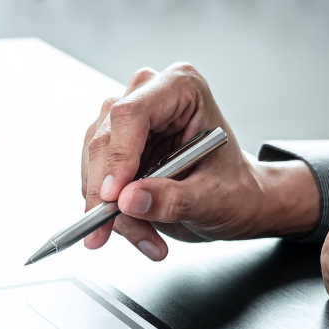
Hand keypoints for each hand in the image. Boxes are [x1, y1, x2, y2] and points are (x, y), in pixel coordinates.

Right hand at [80, 63, 320, 259]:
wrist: (234, 200)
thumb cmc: (235, 189)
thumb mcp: (214, 199)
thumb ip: (173, 199)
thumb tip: (129, 201)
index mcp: (182, 89)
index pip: (132, 113)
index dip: (118, 155)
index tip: (114, 197)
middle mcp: (147, 97)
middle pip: (105, 140)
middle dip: (106, 193)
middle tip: (108, 232)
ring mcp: (125, 122)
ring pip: (93, 165)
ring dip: (110, 210)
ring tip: (146, 239)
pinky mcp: (112, 147)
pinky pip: (94, 181)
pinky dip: (110, 213)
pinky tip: (138, 231)